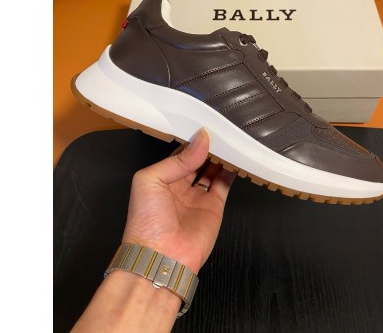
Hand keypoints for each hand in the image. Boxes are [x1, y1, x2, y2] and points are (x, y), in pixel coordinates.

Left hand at [122, 128, 236, 273]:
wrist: (161, 257)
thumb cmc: (146, 221)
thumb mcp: (151, 179)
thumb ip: (178, 159)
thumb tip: (201, 139)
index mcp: (162, 177)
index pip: (180, 153)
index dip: (192, 141)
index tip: (204, 127)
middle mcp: (180, 186)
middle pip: (198, 160)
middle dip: (208, 147)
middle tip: (220, 131)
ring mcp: (198, 196)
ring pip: (212, 169)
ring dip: (220, 156)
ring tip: (229, 141)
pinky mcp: (214, 206)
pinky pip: (224, 183)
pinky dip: (231, 171)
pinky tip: (235, 158)